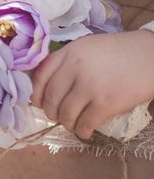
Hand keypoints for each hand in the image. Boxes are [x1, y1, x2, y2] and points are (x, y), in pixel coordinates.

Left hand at [31, 30, 153, 139]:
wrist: (152, 56)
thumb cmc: (120, 51)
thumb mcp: (88, 47)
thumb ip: (68, 60)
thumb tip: (48, 84)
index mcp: (70, 52)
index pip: (40, 75)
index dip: (35, 93)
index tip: (38, 102)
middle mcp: (75, 67)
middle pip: (51, 97)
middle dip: (50, 111)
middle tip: (55, 116)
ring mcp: (90, 85)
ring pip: (65, 113)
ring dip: (66, 123)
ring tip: (71, 124)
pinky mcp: (106, 102)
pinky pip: (85, 123)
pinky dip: (81, 131)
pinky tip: (84, 131)